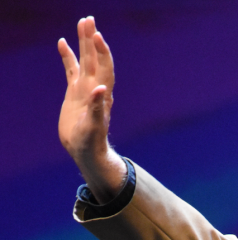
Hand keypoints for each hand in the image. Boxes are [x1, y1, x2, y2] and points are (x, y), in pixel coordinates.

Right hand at [58, 17, 125, 201]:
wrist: (86, 151)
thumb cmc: (92, 143)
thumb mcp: (94, 126)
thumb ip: (98, 108)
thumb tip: (101, 89)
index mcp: (101, 95)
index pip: (103, 68)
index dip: (102, 52)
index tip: (97, 35)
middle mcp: (94, 88)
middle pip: (94, 58)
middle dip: (91, 39)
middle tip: (88, 19)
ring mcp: (84, 89)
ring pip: (84, 60)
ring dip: (83, 43)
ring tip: (81, 23)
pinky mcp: (75, 93)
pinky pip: (71, 70)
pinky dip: (68, 56)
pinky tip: (63, 43)